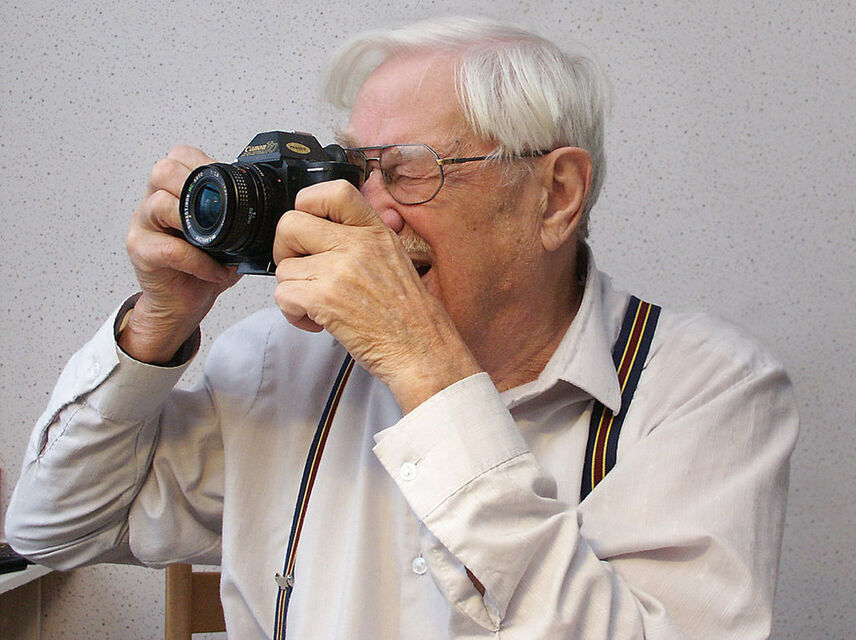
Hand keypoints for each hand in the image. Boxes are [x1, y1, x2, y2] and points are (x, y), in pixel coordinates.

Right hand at [121, 145, 240, 363]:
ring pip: (159, 204)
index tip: (227, 184)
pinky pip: (169, 248)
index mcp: (172, 191)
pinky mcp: (141, 252)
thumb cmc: (201, 270)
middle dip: (196, 186)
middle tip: (220, 213)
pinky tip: (214, 270)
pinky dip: (198, 259)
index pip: (180, 156)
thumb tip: (275, 205)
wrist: (181, 305)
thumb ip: (239, 216)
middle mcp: (152, 203)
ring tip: (218, 244)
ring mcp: (143, 226)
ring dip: (196, 223)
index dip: (205, 164)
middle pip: (163, 171)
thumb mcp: (227, 237)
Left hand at [272, 180, 480, 411]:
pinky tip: (317, 322)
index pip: (334, 191)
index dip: (308, 203)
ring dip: (293, 291)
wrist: (422, 350)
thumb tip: (325, 230)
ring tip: (319, 306)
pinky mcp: (324, 299)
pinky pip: (283, 296)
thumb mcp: (395, 259)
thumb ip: (363, 239)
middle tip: (302, 270)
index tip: (309, 225)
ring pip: (284, 268)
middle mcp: (357, 245)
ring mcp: (339, 270)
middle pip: (290, 223)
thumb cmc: (410, 315)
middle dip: (286, 249)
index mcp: (375, 231)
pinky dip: (293, 314)